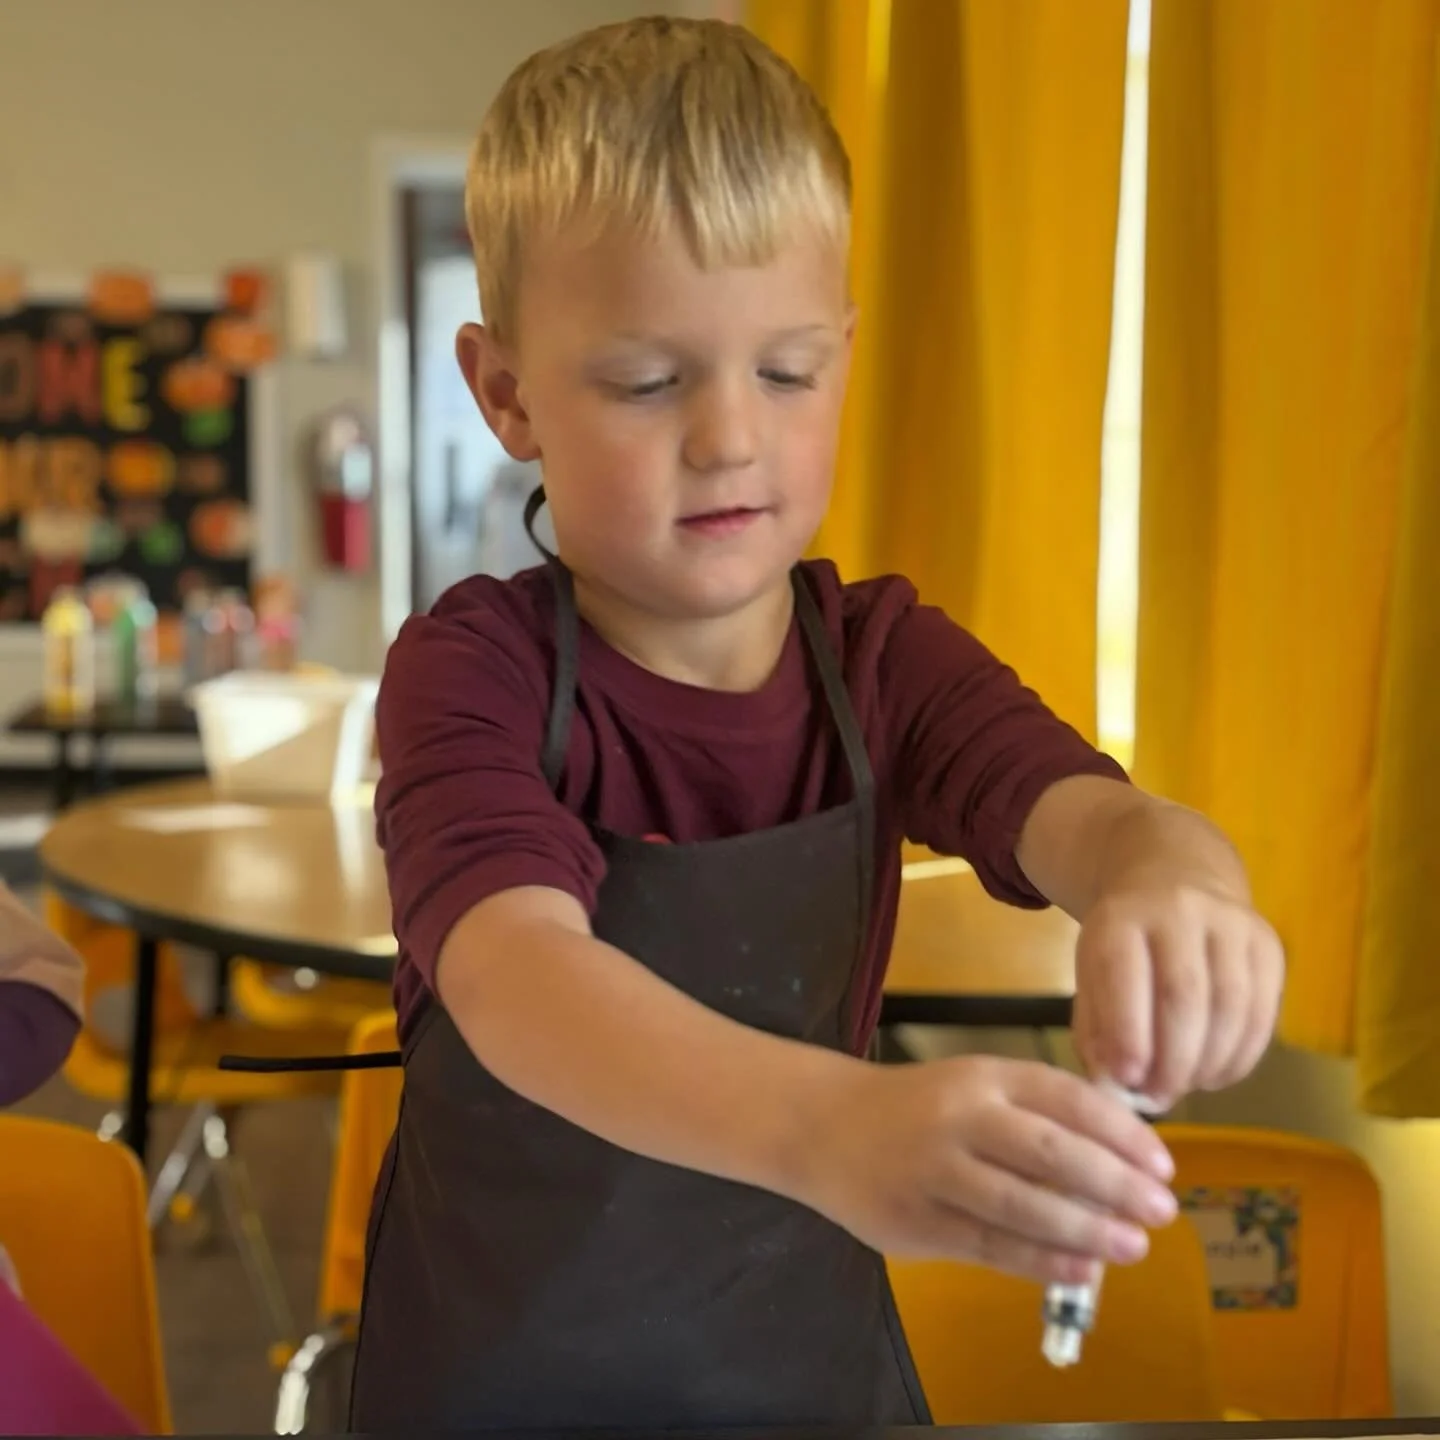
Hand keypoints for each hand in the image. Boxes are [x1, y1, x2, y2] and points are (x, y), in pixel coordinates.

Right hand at [793, 1056, 1177, 1285]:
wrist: (822, 1126)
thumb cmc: (917, 1107)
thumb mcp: (974, 1086)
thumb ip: (1036, 1114)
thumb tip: (1122, 1162)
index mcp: (983, 1075)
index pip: (1066, 1098)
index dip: (1122, 1133)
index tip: (1163, 1166)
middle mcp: (960, 1116)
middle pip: (1051, 1152)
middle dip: (1115, 1185)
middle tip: (1161, 1212)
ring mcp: (935, 1170)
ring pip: (1023, 1205)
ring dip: (1086, 1231)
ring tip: (1130, 1247)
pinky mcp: (917, 1221)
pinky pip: (991, 1246)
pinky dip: (1041, 1261)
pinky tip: (1080, 1270)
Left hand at [1072, 878, 1284, 1108]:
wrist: (1174, 873)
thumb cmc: (1124, 940)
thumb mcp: (1091, 970)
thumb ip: (1095, 1028)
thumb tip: (1114, 1088)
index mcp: (1121, 918)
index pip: (1125, 977)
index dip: (1128, 1035)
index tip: (1127, 1081)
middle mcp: (1178, 912)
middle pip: (1184, 997)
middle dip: (1173, 1060)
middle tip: (1160, 1096)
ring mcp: (1230, 923)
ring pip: (1230, 1006)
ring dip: (1210, 1062)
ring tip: (1187, 1086)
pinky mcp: (1267, 943)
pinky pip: (1263, 1011)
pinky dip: (1242, 1055)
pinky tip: (1218, 1073)